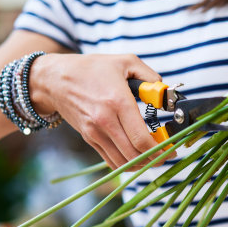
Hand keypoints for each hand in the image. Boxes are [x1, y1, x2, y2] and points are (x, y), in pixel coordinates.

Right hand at [31, 53, 174, 170]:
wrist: (54, 79)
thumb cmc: (91, 68)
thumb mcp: (124, 61)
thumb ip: (150, 76)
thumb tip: (164, 92)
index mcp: (117, 102)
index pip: (141, 139)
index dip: (161, 149)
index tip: (172, 149)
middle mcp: (105, 121)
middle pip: (135, 155)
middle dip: (155, 159)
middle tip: (167, 155)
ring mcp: (95, 133)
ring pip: (123, 162)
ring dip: (142, 164)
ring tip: (154, 157)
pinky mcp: (89, 139)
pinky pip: (111, 161)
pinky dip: (127, 164)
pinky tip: (137, 159)